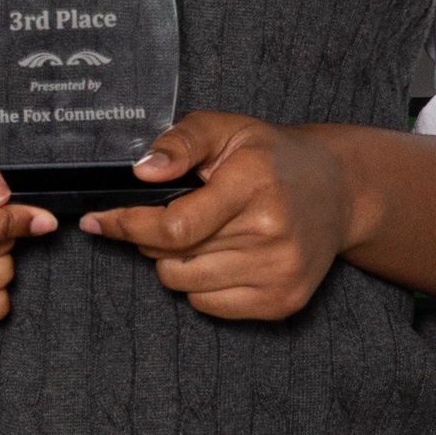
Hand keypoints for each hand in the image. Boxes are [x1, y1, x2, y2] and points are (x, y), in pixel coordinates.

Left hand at [80, 110, 355, 319]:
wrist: (337, 190)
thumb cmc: (269, 155)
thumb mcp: (223, 128)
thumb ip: (178, 142)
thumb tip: (141, 172)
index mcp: (252, 183)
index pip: (173, 226)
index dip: (127, 225)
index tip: (98, 219)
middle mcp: (270, 233)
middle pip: (174, 258)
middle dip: (151, 238)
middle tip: (167, 214)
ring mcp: (279, 273)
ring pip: (186, 285)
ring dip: (174, 262)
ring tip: (197, 232)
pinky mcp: (284, 302)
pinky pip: (210, 306)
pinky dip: (199, 284)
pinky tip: (219, 254)